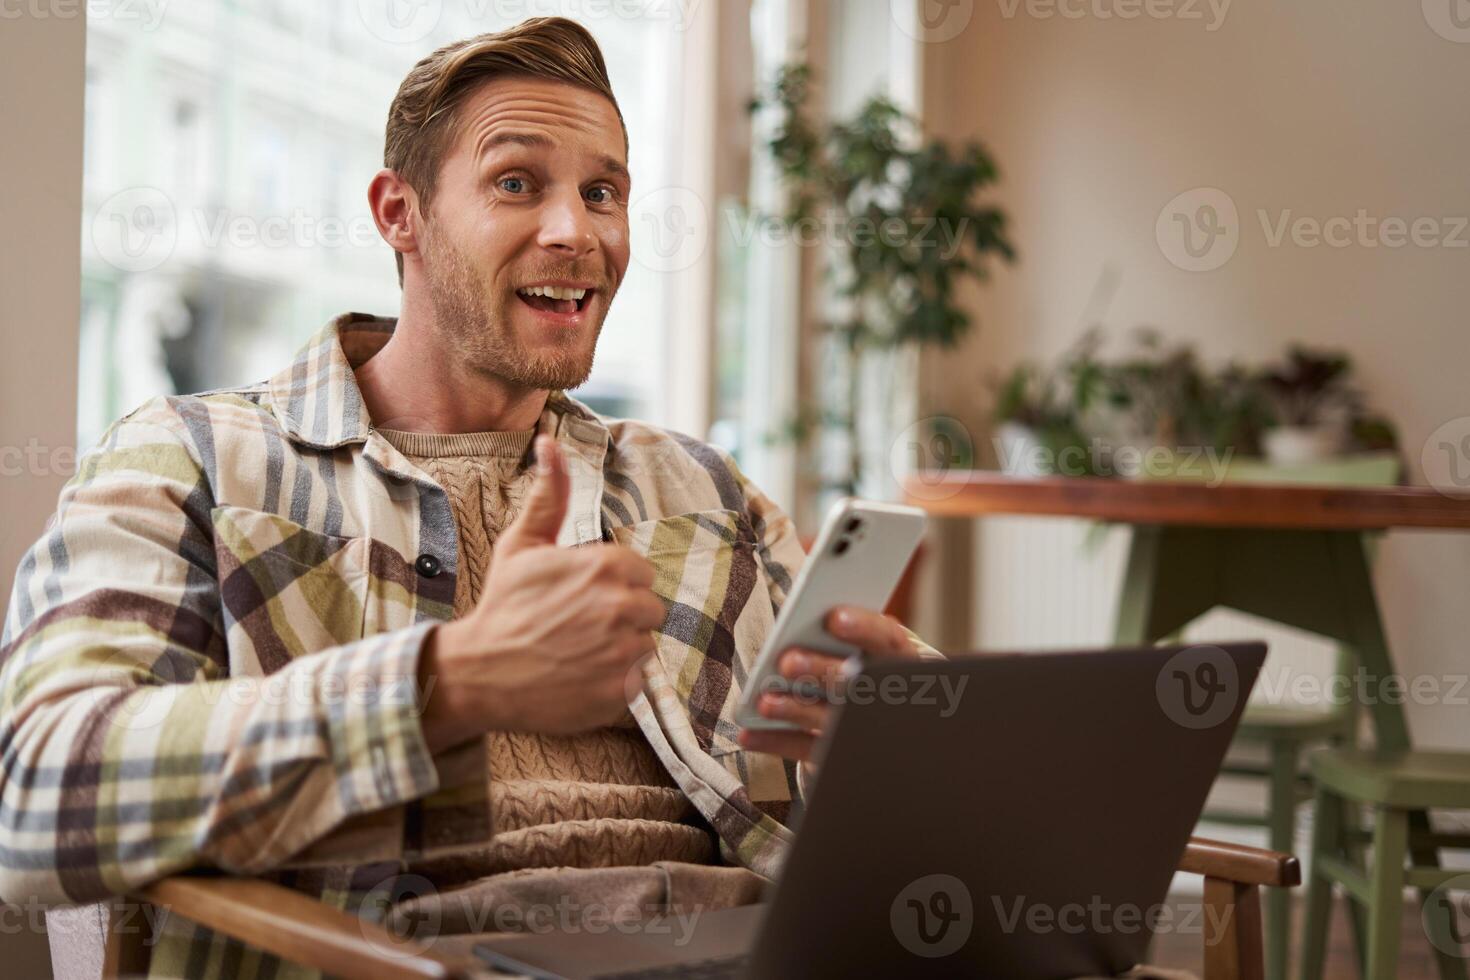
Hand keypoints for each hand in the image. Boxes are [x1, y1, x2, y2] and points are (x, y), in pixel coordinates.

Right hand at [419, 434, 665, 749]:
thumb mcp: (522, 544)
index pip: (641, 573)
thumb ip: (549, 495)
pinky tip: (581, 676)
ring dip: (620, 650)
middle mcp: (620, 607)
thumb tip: (550, 442)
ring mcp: (622, 652)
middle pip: (649, 609)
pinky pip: (636, 681)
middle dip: (622, 616)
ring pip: (644, 645)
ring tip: (578, 652)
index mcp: (605, 566)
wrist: (478, 672)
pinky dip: (614, 682)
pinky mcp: (620, 691)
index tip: (582, 597)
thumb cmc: (503, 606)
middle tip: (580, 626)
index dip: (613, 585)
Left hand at [736, 605, 919, 765]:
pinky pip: (806, 750)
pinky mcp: (839, 756)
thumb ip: (839, 635)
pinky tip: (749, 734)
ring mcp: (865, 730)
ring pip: (831, 721)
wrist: (886, 731)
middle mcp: (885, 696)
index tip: (835, 617)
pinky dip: (776, 742)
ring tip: (764, 702)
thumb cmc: (859, 665)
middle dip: (821, 671)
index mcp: (898, 660)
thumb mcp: (860, 647)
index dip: (865, 629)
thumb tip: (797, 626)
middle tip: (788, 661)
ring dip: (795, 710)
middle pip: (856, 684)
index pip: (889, 641)